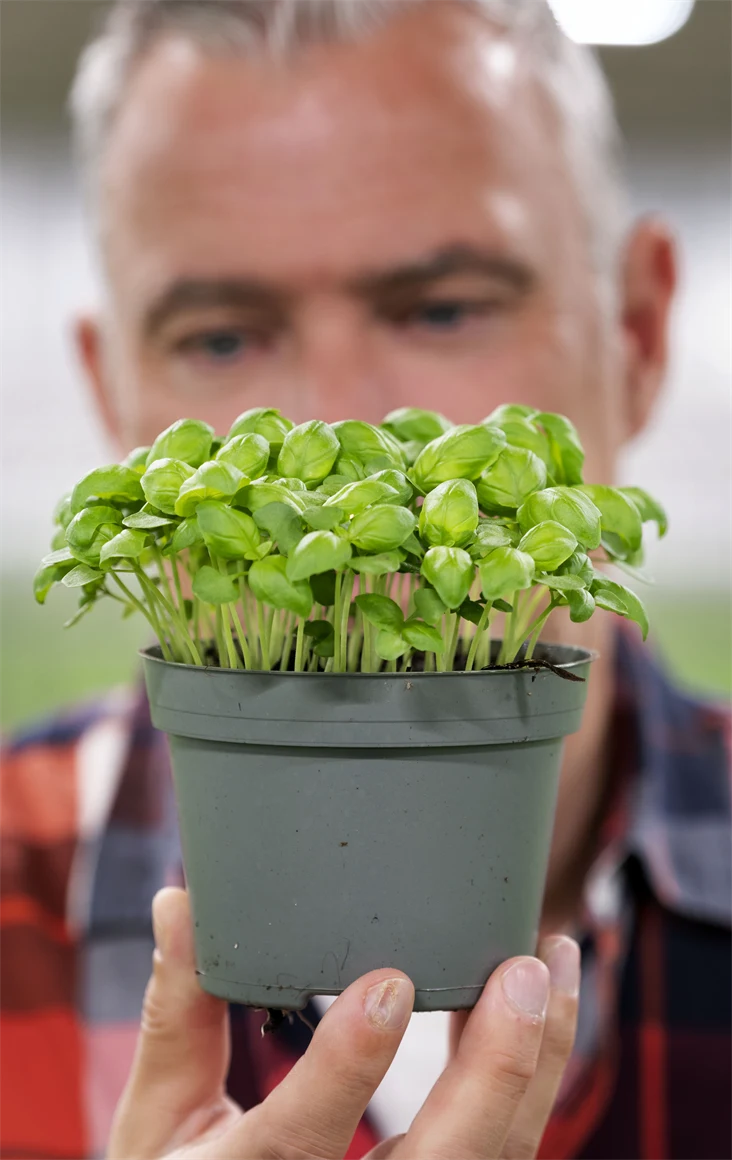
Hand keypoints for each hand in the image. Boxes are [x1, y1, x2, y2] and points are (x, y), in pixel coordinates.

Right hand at [108, 888, 578, 1159]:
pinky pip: (500, 1155)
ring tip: (553, 962)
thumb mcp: (160, 1119)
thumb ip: (178, 1014)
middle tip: (522, 971)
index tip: (387, 984)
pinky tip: (538, 1010)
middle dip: (492, 1072)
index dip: (349, 1069)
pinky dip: (529, 1081)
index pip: (301, 1140)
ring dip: (536, 1065)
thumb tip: (178, 902)